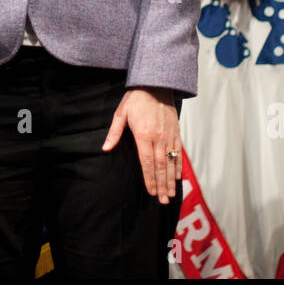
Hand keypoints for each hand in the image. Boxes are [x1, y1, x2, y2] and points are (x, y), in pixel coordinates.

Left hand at [101, 87, 181, 203]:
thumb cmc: (136, 99)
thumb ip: (114, 133)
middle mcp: (158, 138)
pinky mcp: (176, 132)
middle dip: (161, 185)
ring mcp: (169, 136)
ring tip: (170, 194)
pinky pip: (178, 152)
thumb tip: (105, 148)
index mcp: (144, 135)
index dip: (149, 179)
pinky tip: (177, 176)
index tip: (150, 192)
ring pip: (170, 162)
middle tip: (163, 200)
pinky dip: (178, 165)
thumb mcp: (121, 114)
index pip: (146, 162)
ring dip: (170, 179)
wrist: (156, 84)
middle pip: (160, 166)